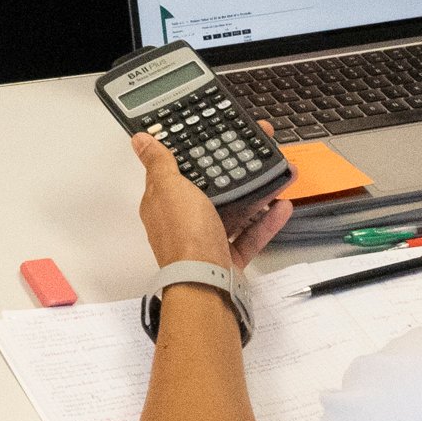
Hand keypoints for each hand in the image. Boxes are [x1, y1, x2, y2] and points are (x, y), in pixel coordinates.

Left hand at [134, 134, 289, 277]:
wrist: (205, 283)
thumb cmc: (184, 236)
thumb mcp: (169, 188)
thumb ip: (159, 163)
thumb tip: (140, 140)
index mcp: (165, 201)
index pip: (181, 170)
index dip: (199, 152)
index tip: (220, 137)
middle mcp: (184, 220)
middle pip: (212, 189)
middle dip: (235, 171)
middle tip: (257, 153)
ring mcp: (207, 240)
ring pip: (235, 211)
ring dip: (257, 193)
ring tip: (278, 176)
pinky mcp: (227, 257)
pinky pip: (250, 235)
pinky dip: (266, 221)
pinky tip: (282, 206)